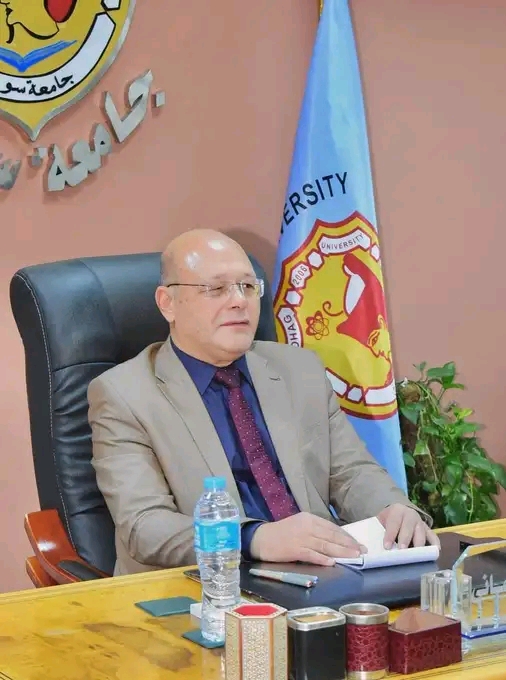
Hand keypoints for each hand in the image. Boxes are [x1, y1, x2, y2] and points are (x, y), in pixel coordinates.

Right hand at [249, 512, 366, 565]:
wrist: (261, 539)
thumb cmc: (282, 534)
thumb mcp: (300, 526)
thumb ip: (316, 531)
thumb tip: (335, 541)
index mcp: (309, 518)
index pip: (332, 528)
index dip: (347, 536)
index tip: (358, 543)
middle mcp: (307, 526)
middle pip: (332, 536)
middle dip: (349, 545)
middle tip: (362, 551)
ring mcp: (301, 538)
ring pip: (326, 545)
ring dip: (342, 552)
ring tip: (354, 557)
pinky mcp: (294, 549)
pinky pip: (312, 554)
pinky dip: (323, 558)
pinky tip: (333, 562)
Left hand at [377, 504, 439, 549]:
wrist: (398, 512)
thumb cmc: (387, 521)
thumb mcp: (380, 521)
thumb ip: (377, 531)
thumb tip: (371, 548)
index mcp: (396, 511)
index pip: (393, 523)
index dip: (390, 535)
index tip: (387, 547)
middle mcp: (410, 515)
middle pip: (408, 527)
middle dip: (405, 539)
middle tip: (402, 550)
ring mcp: (420, 522)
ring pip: (421, 532)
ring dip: (419, 543)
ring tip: (416, 555)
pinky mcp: (428, 530)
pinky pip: (433, 536)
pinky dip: (435, 543)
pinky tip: (435, 552)